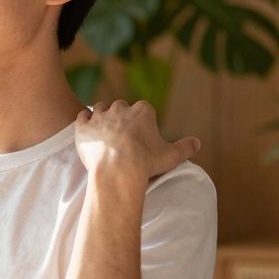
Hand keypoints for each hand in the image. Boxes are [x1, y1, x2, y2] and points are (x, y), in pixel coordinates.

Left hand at [74, 100, 200, 183]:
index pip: (142, 109)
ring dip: (102, 116)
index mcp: (143, 110)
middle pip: (120, 106)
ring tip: (104, 132)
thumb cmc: (146, 163)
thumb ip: (186, 147)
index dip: (140, 121)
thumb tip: (197, 143)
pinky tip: (87, 130)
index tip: (139, 133)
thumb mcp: (172, 156)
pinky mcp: (83, 126)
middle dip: (121, 117)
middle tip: (121, 134)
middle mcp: (120, 108)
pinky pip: (82, 117)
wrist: (118, 171)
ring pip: (100, 108)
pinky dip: (84, 122)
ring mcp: (100, 115)